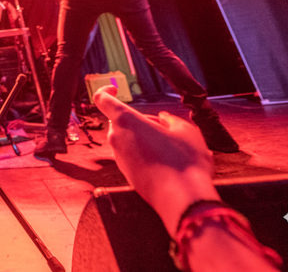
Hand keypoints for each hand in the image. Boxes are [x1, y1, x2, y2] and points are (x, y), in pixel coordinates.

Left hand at [93, 85, 218, 234]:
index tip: (115, 88)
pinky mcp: (126, 174)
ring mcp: (119, 158)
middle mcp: (117, 138)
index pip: (102, 99)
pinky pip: (133, 156)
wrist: (182, 200)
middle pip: (122, 121)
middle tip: (166, 130)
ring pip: (129, 139)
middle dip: (140, 120)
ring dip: (145, 138)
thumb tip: (161, 119)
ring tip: (172, 150)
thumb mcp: (185, 131)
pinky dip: (146, 154)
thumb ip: (169, 120)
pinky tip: (168, 164)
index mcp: (126, 121)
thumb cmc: (184, 161)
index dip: (106, 90)